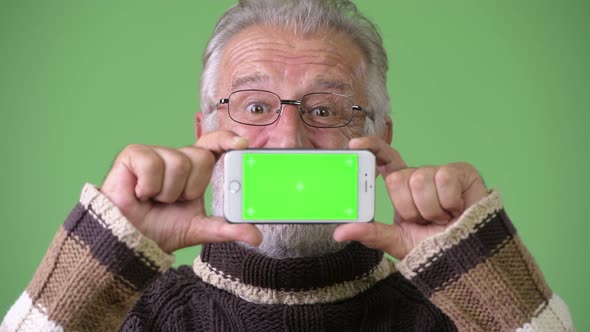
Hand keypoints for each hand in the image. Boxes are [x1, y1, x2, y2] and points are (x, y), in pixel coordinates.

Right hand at [100, 130, 261, 252]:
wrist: (129, 240)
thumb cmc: (161, 230)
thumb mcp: (199, 229)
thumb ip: (227, 229)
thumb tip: (256, 237)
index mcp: (195, 170)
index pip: (214, 146)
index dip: (228, 139)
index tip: (242, 145)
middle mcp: (177, 158)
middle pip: (201, 156)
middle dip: (191, 187)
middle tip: (175, 201)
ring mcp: (156, 154)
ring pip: (179, 162)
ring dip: (169, 192)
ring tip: (155, 200)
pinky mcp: (134, 154)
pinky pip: (153, 164)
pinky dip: (149, 187)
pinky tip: (140, 194)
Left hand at [333, 137, 487, 259]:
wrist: (466, 256)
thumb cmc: (433, 247)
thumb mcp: (396, 241)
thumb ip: (369, 234)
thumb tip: (339, 232)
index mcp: (401, 186)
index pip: (384, 159)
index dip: (371, 147)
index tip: (355, 144)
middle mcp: (419, 175)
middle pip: (398, 178)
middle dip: (409, 207)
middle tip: (424, 220)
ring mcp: (440, 172)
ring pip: (420, 181)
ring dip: (430, 209)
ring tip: (442, 218)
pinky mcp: (461, 172)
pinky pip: (444, 179)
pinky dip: (449, 203)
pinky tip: (457, 210)